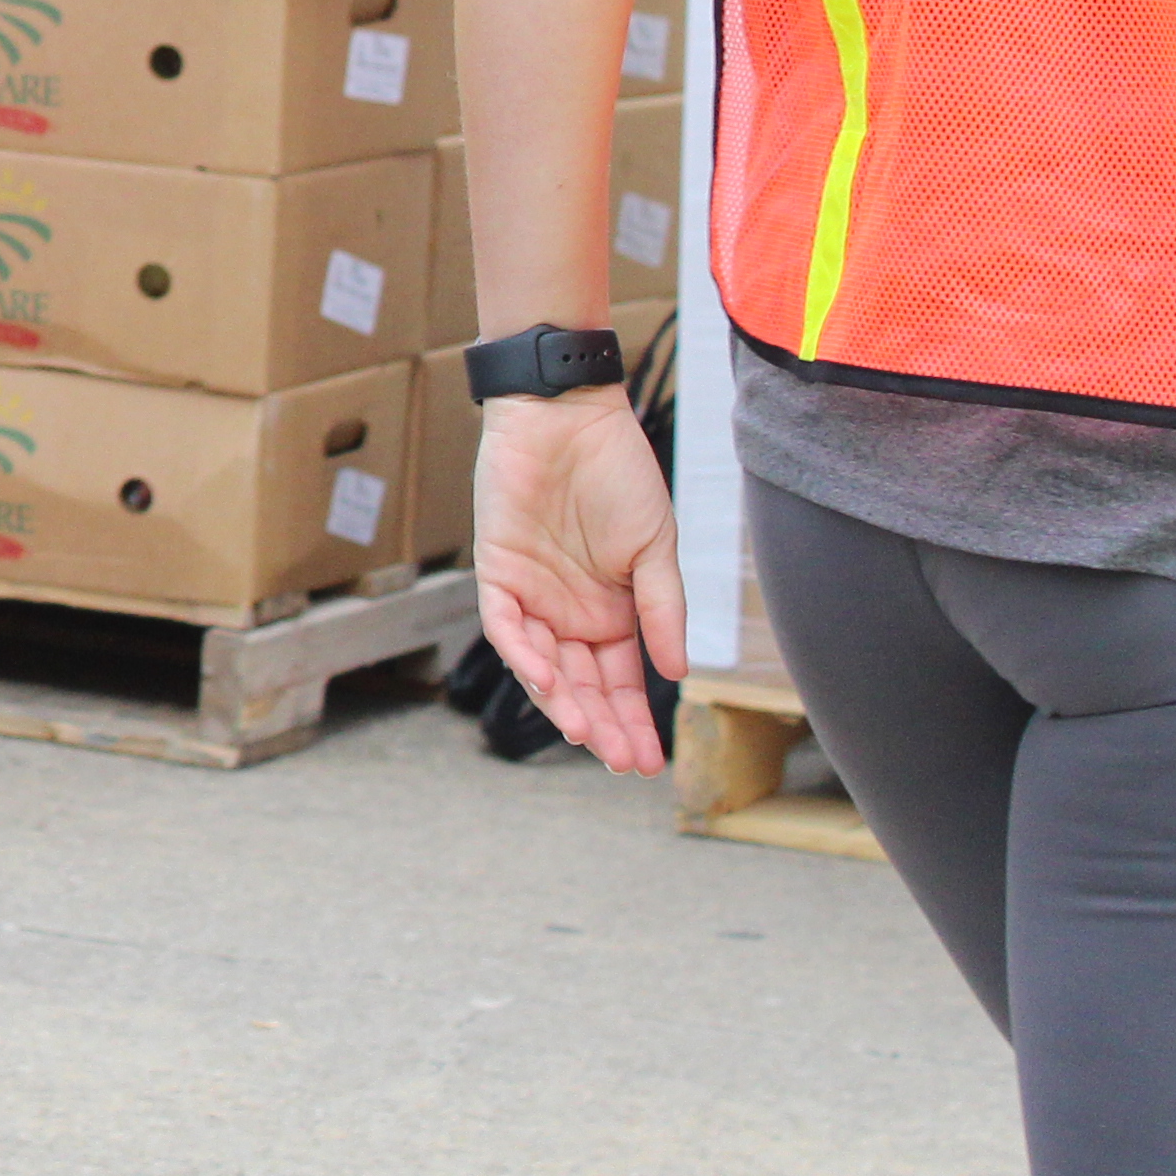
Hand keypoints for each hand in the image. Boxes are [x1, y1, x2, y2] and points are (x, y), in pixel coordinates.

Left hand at [471, 384, 686, 774]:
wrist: (570, 414)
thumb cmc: (617, 473)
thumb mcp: (655, 547)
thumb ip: (662, 610)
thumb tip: (677, 674)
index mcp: (611, 612)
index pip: (619, 682)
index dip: (633, 721)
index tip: (650, 761)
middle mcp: (568, 612)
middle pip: (581, 685)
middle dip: (601, 725)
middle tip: (622, 760)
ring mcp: (531, 594)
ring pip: (542, 666)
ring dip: (562, 701)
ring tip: (587, 733)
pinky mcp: (498, 570)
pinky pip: (505, 625)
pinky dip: (524, 655)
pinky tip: (548, 680)